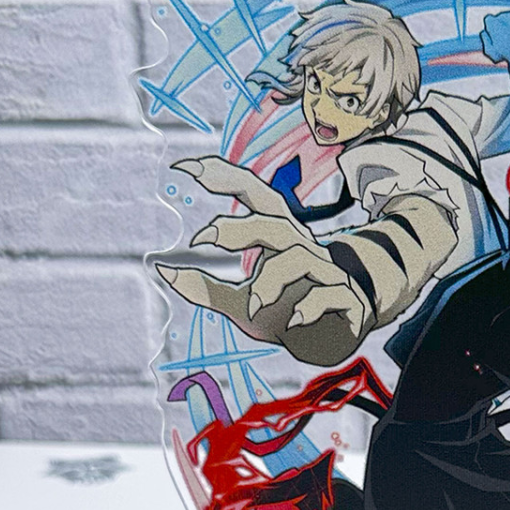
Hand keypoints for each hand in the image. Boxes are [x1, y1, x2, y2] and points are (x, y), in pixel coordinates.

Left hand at [155, 156, 372, 361]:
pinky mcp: (346, 300)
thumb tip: (163, 269)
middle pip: (276, 221)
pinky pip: (329, 294)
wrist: (333, 342)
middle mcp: (303, 248)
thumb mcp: (240, 306)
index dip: (224, 176)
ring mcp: (327, 273)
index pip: (255, 194)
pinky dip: (310, 306)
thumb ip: (205, 289)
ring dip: (271, 280)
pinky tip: (296, 322)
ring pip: (299, 257)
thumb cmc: (284, 315)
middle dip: (240, 227)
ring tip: (254, 305)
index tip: (186, 167)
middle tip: (204, 239)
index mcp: (279, 239)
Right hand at [480, 11, 509, 64]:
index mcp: (493, 22)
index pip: (488, 20)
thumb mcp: (490, 51)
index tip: (494, 37)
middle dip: (501, 27)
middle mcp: (503, 15)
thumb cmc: (506, 53)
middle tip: (505, 40)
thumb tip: (484, 33)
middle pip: (500, 19)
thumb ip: (485, 40)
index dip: (490, 29)